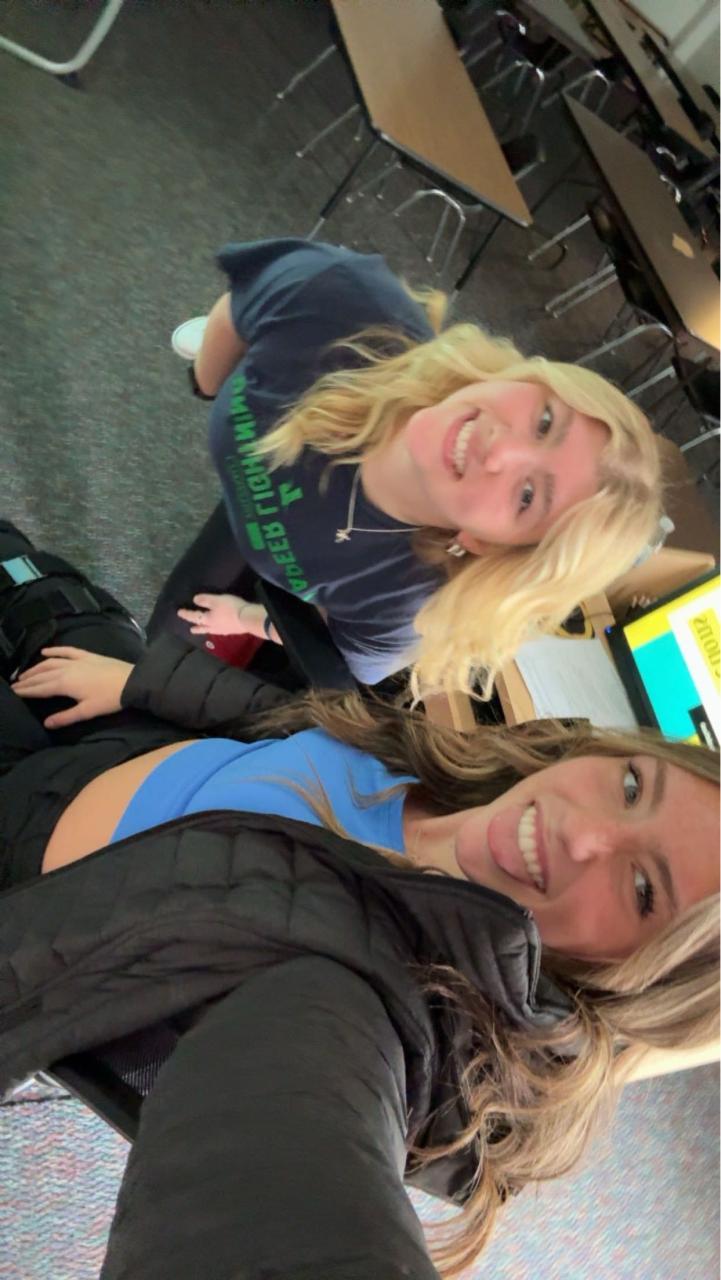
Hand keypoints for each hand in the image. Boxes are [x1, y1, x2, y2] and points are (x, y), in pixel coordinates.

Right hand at [12, 646, 133, 727]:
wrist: (132, 681)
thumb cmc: (110, 699)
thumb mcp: (87, 711)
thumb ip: (66, 717)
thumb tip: (46, 723)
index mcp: (64, 684)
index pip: (40, 688)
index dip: (26, 691)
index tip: (14, 692)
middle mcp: (66, 669)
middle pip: (42, 675)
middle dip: (27, 680)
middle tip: (14, 685)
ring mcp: (77, 660)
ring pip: (50, 663)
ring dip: (36, 668)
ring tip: (24, 674)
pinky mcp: (87, 655)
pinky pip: (66, 650)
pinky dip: (54, 650)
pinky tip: (45, 651)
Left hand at [177, 593, 264, 636]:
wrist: (247, 619)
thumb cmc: (230, 608)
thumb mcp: (216, 600)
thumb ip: (205, 600)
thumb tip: (194, 600)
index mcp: (207, 619)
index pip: (194, 616)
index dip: (186, 614)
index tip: (179, 612)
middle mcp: (213, 627)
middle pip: (202, 627)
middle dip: (196, 628)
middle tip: (191, 630)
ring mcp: (223, 630)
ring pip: (211, 631)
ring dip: (205, 630)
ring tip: (203, 630)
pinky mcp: (232, 630)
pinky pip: (220, 631)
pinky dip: (216, 630)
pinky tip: (219, 630)